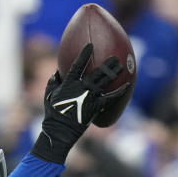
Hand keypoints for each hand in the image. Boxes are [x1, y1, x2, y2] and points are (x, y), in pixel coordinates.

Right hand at [31, 43, 127, 163]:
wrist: (59, 130)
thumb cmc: (53, 114)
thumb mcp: (49, 96)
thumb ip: (53, 82)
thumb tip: (57, 72)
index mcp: (68, 84)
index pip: (77, 66)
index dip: (84, 55)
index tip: (90, 46)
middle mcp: (81, 88)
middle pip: (96, 72)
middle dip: (106, 63)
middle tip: (114, 57)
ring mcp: (89, 97)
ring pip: (105, 81)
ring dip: (114, 72)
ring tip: (120, 66)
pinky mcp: (96, 106)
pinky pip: (110, 98)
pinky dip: (119, 91)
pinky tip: (128, 85)